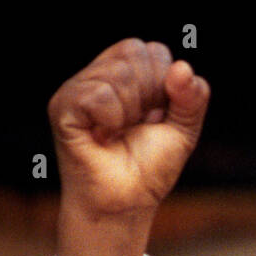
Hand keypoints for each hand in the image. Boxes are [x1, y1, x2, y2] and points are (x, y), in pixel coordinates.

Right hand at [47, 38, 209, 255]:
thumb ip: (193, 98)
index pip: (154, 51)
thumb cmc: (148, 169)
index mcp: (126, 72)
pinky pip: (100, 95)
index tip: (155, 118)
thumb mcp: (183, 130)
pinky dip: (112, 119)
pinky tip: (103, 136)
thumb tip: (183, 67)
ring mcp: (78, 88)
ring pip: (119, 74)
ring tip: (118, 133)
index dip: (165, 86)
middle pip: (135, 52)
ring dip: (131, 112)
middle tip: (135, 127)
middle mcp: (99, 73)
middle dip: (149, 96)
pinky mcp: (62, 106)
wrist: (126, 204)